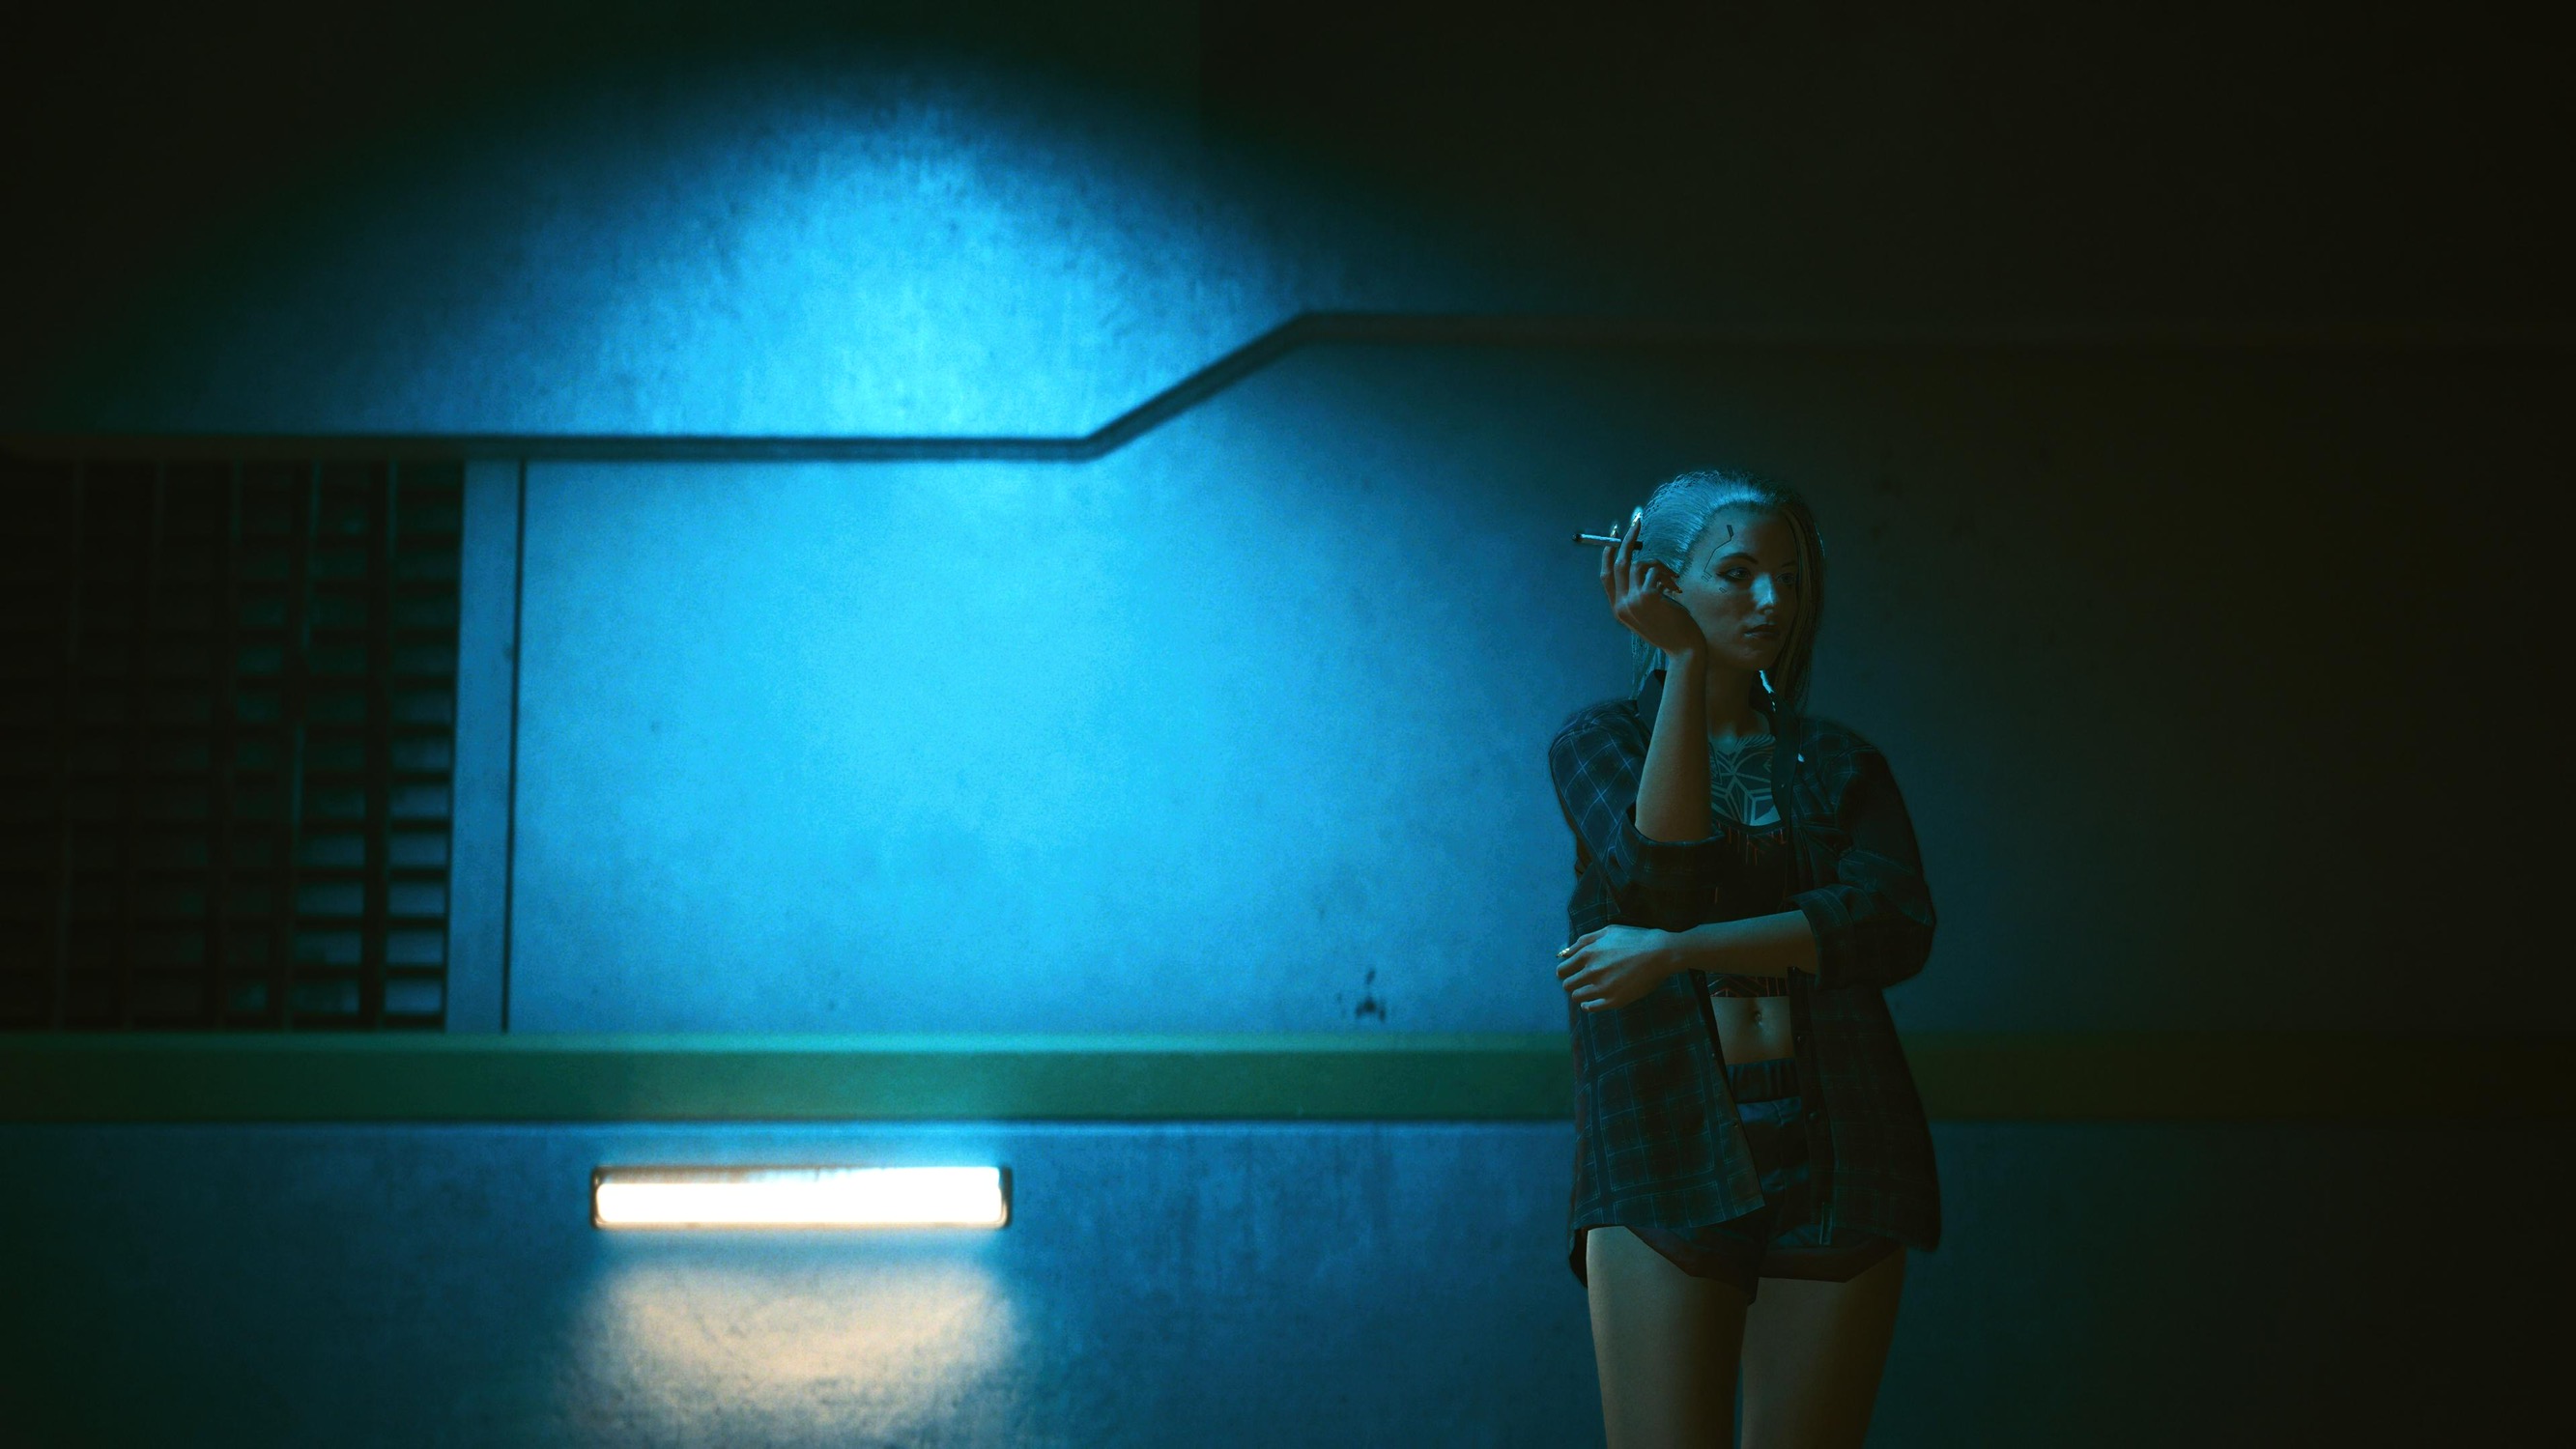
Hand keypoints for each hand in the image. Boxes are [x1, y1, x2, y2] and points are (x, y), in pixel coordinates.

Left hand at [1556, 925, 1679, 1011]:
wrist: (1660, 953)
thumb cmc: (1634, 939)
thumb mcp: (1607, 932)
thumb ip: (1583, 941)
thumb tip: (1564, 953)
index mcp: (1587, 954)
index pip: (1562, 970)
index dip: (1565, 972)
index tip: (1571, 973)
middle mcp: (1591, 972)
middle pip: (1567, 985)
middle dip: (1572, 983)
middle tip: (1581, 981)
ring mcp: (1602, 988)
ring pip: (1577, 997)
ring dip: (1580, 994)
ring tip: (1590, 990)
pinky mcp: (1614, 1000)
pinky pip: (1591, 1008)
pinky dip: (1588, 1006)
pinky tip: (1592, 1001)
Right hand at [1601, 510, 1705, 659]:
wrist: (1683, 649)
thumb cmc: (1670, 629)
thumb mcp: (1648, 613)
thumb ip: (1639, 594)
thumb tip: (1643, 567)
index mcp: (1618, 609)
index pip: (1606, 576)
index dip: (1608, 554)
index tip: (1613, 536)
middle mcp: (1622, 605)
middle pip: (1619, 563)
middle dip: (1627, 539)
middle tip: (1636, 522)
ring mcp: (1633, 601)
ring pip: (1641, 565)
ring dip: (1659, 567)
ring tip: (1672, 580)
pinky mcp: (1648, 597)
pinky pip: (1654, 572)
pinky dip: (1667, 576)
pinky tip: (1675, 591)